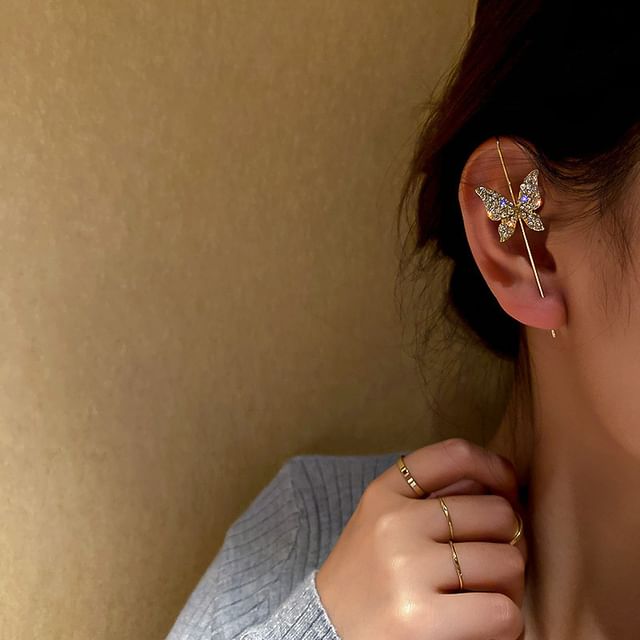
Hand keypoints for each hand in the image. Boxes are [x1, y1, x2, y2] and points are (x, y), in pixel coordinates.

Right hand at [315, 438, 527, 639]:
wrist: (326, 634)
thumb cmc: (369, 578)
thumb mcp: (383, 522)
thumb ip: (432, 499)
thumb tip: (503, 486)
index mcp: (385, 494)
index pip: (453, 455)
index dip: (495, 467)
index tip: (508, 488)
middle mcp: (394, 523)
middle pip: (498, 514)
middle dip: (509, 542)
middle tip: (491, 565)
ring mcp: (406, 569)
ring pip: (509, 563)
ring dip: (509, 587)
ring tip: (484, 598)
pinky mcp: (420, 620)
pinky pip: (503, 612)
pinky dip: (505, 624)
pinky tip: (481, 626)